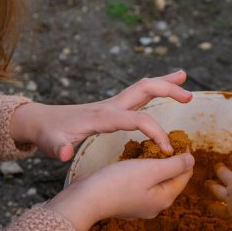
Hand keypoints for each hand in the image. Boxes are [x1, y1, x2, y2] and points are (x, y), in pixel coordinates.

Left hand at [10, 70, 191, 160]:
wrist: (42, 121)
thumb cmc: (49, 134)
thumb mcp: (51, 143)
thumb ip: (58, 148)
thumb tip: (64, 154)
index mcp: (102, 115)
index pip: (137, 119)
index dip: (155, 132)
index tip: (167, 150)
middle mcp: (111, 105)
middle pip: (144, 89)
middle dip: (168, 91)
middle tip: (189, 97)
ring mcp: (112, 103)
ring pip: (143, 87)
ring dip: (164, 83)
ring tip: (183, 76)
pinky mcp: (112, 107)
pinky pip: (137, 95)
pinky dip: (153, 90)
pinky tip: (163, 89)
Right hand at [45, 153, 194, 230]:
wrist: (86, 197)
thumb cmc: (118, 183)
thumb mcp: (151, 170)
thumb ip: (174, 165)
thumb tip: (192, 159)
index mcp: (164, 198)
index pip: (185, 174)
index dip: (185, 155)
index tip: (179, 138)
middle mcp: (154, 203)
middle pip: (171, 177)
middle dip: (170, 158)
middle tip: (164, 140)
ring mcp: (140, 202)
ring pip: (155, 178)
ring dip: (155, 162)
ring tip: (151, 146)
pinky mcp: (126, 198)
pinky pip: (141, 182)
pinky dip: (142, 169)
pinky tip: (136, 159)